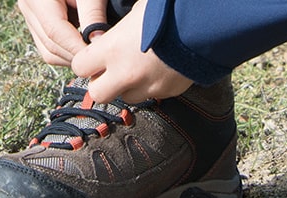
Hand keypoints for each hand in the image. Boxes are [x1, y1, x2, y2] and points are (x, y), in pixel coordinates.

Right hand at [17, 0, 108, 65]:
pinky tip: (84, 46)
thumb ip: (93, 12)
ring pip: (47, 50)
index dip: (77, 49)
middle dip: (75, 57)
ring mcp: (30, 14)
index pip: (56, 34)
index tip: (98, 57)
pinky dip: (65, 49)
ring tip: (93, 55)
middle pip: (50, 46)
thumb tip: (98, 42)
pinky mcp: (36, 18)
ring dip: (70, 56)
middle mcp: (28, 8)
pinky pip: (47, 43)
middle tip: (100, 60)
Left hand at [71, 0, 193, 102]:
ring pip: (125, 98)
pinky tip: (159, 68)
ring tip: (138, 68)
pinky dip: (150, 86)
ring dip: (126, 86)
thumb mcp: (138, 10)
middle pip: (98, 93)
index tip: (94, 55)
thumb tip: (109, 37)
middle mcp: (126, 73)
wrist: (207, 25)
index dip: (86, 61)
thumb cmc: (170, 11)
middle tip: (111, 69)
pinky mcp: (167, 92)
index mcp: (113, 49)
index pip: (80, 67)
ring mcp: (148, 86)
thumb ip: (118, 30)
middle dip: (102, 82)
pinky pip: (151, 95)